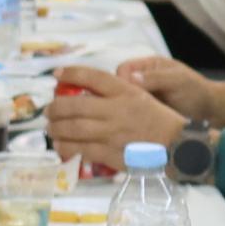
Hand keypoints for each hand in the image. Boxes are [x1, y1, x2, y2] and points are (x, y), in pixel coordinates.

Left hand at [43, 74, 185, 165]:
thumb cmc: (158, 120)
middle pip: (75, 105)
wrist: (177, 145)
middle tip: (48, 111)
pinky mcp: (111, 153)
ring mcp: (112, 132)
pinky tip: (60, 146)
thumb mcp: (141, 96)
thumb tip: (87, 92)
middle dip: (55, 108)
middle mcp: (116, 110)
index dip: (71, 73)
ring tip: (51, 129)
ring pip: (74, 129)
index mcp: (125, 91)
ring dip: (56, 129)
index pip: (92, 76)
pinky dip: (66, 147)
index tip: (56, 74)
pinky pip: (81, 149)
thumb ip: (116, 93)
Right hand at [117, 55, 220, 120]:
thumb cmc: (197, 91)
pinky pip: (132, 116)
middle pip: (119, 86)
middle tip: (129, 110)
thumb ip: (155, 78)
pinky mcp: (146, 115)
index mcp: (149, 66)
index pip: (123, 69)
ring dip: (126, 111)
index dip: (122, 80)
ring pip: (124, 103)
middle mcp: (143, 81)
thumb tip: (131, 78)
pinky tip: (136, 127)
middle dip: (122, 98)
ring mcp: (144, 99)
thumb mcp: (177, 80)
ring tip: (133, 121)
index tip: (128, 94)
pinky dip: (132, 121)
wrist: (212, 113)